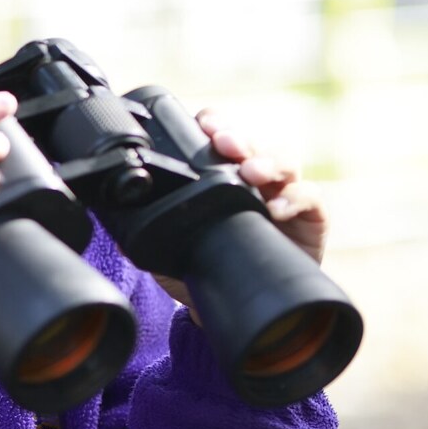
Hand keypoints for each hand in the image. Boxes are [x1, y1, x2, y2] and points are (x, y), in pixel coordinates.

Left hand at [153, 109, 329, 309]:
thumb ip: (152, 235)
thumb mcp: (173, 250)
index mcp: (220, 175)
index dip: (214, 124)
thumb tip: (116, 229)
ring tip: (251, 172)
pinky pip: (310, 198)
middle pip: (252, 145)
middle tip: (225, 142)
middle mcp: (253, 177)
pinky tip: (276, 207)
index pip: (219, 137)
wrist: (240, 305)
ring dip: (268, 161)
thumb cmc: (207, 267)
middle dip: (239, 138)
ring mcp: (283, 193)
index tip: (202, 123)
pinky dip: (295, 197)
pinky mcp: (311, 217)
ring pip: (284, 162)